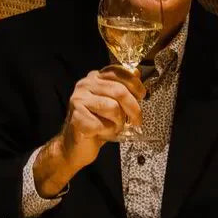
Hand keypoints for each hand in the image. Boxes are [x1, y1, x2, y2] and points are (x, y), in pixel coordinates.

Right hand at [33, 66, 144, 196]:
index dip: (135, 84)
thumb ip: (123, 87)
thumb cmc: (97, 124)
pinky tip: (100, 133)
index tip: (141, 96)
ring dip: (119, 122)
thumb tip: (137, 72)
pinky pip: (103, 124)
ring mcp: (78, 100)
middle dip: (134, 109)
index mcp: (94, 78)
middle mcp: (84, 85)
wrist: (76, 146)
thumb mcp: (113, 102)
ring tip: (113, 127)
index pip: (118, 72)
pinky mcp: (77, 117)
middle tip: (137, 121)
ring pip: (113, 108)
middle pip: (119, 91)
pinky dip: (107, 132)